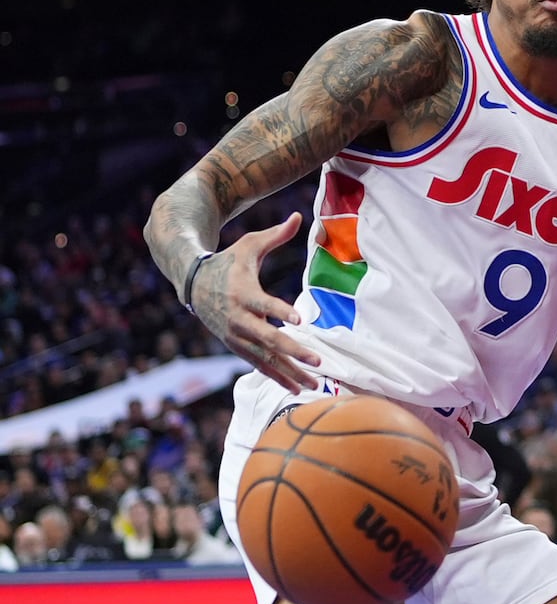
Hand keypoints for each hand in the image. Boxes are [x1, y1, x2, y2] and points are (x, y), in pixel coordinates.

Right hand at [190, 212, 320, 391]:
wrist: (192, 283)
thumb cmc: (228, 261)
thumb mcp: (249, 244)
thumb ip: (276, 235)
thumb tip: (299, 216)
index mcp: (243, 292)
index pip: (264, 304)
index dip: (281, 312)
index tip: (300, 320)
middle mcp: (238, 318)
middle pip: (268, 338)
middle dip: (294, 351)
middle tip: (318, 360)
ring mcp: (236, 336)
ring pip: (265, 358)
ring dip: (290, 372)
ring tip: (314, 385)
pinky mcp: (236, 346)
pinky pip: (258, 365)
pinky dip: (277, 377)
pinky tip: (297, 387)